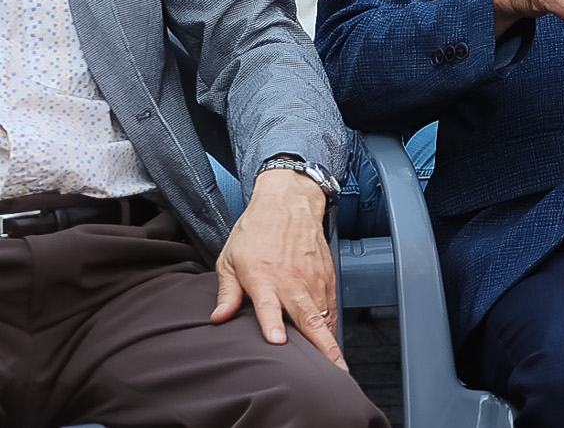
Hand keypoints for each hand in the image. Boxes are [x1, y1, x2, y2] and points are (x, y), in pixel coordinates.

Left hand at [210, 169, 344, 368]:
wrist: (289, 202)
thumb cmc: (257, 230)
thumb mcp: (230, 259)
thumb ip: (228, 292)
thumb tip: (218, 317)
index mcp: (264, 277)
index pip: (269, 306)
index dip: (272, 325)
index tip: (277, 343)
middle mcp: (292, 281)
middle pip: (310, 319)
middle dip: (322, 346)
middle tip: (331, 369)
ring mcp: (313, 279)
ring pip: (325, 315)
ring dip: (331, 340)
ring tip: (338, 364)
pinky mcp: (327, 276)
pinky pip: (331, 305)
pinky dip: (332, 323)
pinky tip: (332, 338)